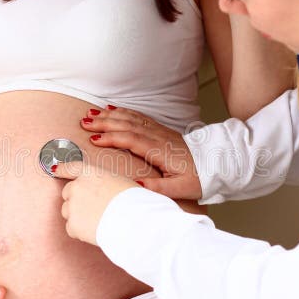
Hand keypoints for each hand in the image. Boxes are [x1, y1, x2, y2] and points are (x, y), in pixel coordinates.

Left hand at [52, 161, 138, 244]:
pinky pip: (72, 229)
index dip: (62, 169)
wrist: (133, 221)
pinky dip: (81, 231)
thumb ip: (106, 184)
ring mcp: (73, 206)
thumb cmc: (133, 202)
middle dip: (76, 200)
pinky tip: (95, 230)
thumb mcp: (121, 182)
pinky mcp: (72, 225)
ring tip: (97, 220)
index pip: (71, 168)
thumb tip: (107, 190)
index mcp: (91, 173)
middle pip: (68, 193)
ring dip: (78, 216)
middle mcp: (78, 187)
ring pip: (68, 212)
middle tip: (93, 208)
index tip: (54, 169)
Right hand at [81, 106, 202, 199]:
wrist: (215, 163)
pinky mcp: (160, 130)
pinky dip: (123, 112)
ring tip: (91, 114)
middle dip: (104, 123)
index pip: (131, 140)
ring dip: (110, 116)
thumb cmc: (198, 178)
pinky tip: (112, 109)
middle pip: (127, 126)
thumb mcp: (181, 188)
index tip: (94, 139)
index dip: (112, 138)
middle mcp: (157, 137)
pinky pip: (138, 117)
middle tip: (84, 122)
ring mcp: (159, 131)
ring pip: (131, 119)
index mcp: (160, 151)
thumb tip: (137, 184)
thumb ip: (159, 188)